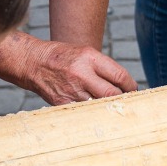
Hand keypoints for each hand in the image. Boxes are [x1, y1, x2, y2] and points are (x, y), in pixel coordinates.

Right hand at [21, 39, 136, 104]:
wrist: (33, 63)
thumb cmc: (63, 57)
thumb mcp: (85, 53)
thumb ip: (104, 68)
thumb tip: (125, 86)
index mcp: (89, 58)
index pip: (119, 75)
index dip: (131, 86)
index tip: (133, 90)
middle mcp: (81, 74)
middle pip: (112, 93)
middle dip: (123, 98)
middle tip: (127, 101)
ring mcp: (72, 90)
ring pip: (100, 105)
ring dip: (108, 107)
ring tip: (112, 107)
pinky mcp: (64, 103)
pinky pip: (85, 111)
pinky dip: (93, 112)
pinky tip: (95, 112)